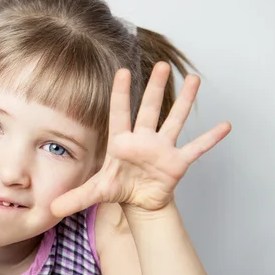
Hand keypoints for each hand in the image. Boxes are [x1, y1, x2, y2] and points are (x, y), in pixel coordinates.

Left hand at [51, 62, 230, 216]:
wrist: (139, 202)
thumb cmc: (118, 188)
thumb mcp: (95, 192)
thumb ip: (75, 198)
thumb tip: (50, 209)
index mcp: (121, 142)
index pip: (120, 113)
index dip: (121, 94)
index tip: (123, 71)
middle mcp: (143, 140)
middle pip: (149, 110)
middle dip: (155, 88)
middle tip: (162, 65)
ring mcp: (162, 149)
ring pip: (174, 120)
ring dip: (185, 101)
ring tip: (194, 79)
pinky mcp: (177, 162)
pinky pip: (196, 148)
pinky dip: (210, 139)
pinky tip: (225, 125)